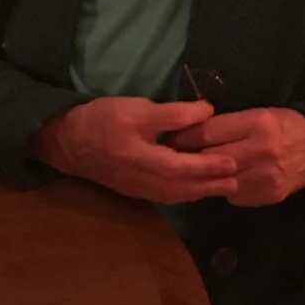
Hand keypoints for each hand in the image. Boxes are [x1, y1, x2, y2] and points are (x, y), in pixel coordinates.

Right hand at [32, 97, 238, 203]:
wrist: (67, 140)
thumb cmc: (103, 118)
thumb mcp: (138, 108)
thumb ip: (173, 113)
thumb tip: (207, 111)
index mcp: (140, 157)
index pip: (180, 167)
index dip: (206, 166)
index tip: (230, 162)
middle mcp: (140, 179)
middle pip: (181, 187)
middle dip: (210, 184)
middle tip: (237, 180)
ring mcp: (137, 188)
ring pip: (174, 195)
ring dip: (201, 192)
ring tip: (225, 187)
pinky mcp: (134, 189)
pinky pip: (165, 196)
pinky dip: (185, 193)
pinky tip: (197, 188)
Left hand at [166, 107, 304, 206]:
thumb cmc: (283, 124)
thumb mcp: (258, 113)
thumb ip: (226, 124)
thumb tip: (187, 132)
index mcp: (257, 122)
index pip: (208, 132)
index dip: (184, 136)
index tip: (168, 139)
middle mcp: (261, 150)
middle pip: (209, 159)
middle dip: (187, 159)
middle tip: (170, 158)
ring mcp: (265, 177)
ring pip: (219, 182)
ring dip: (203, 178)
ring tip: (189, 172)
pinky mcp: (268, 196)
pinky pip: (234, 196)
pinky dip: (225, 189)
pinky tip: (221, 182)